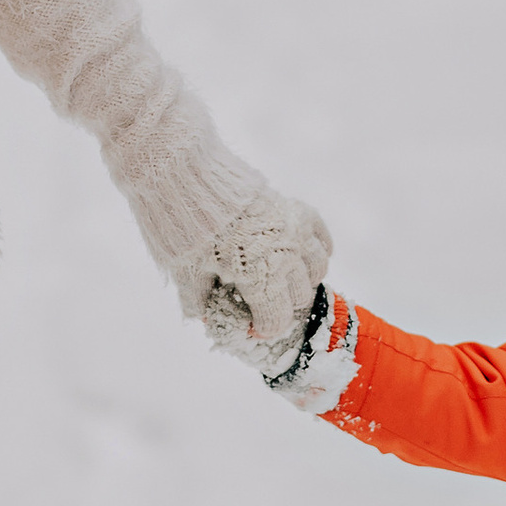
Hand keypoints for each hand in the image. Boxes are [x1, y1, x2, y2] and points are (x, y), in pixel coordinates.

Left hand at [182, 189, 331, 360]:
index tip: (249, 324)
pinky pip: (322, 238)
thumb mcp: (185, 274)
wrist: (188, 176)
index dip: (262, 328)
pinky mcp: (298, 210)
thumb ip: (198, 301)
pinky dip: (317, 250)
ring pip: (318, 269)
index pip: (276, 321)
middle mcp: (286, 258)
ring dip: (302, 279)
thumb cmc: (183, 228)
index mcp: (260, 279)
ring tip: (282, 277)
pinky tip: (300, 253)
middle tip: (261, 299)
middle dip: (281, 304)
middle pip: (300, 297)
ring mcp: (296, 232)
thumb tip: (203, 316)